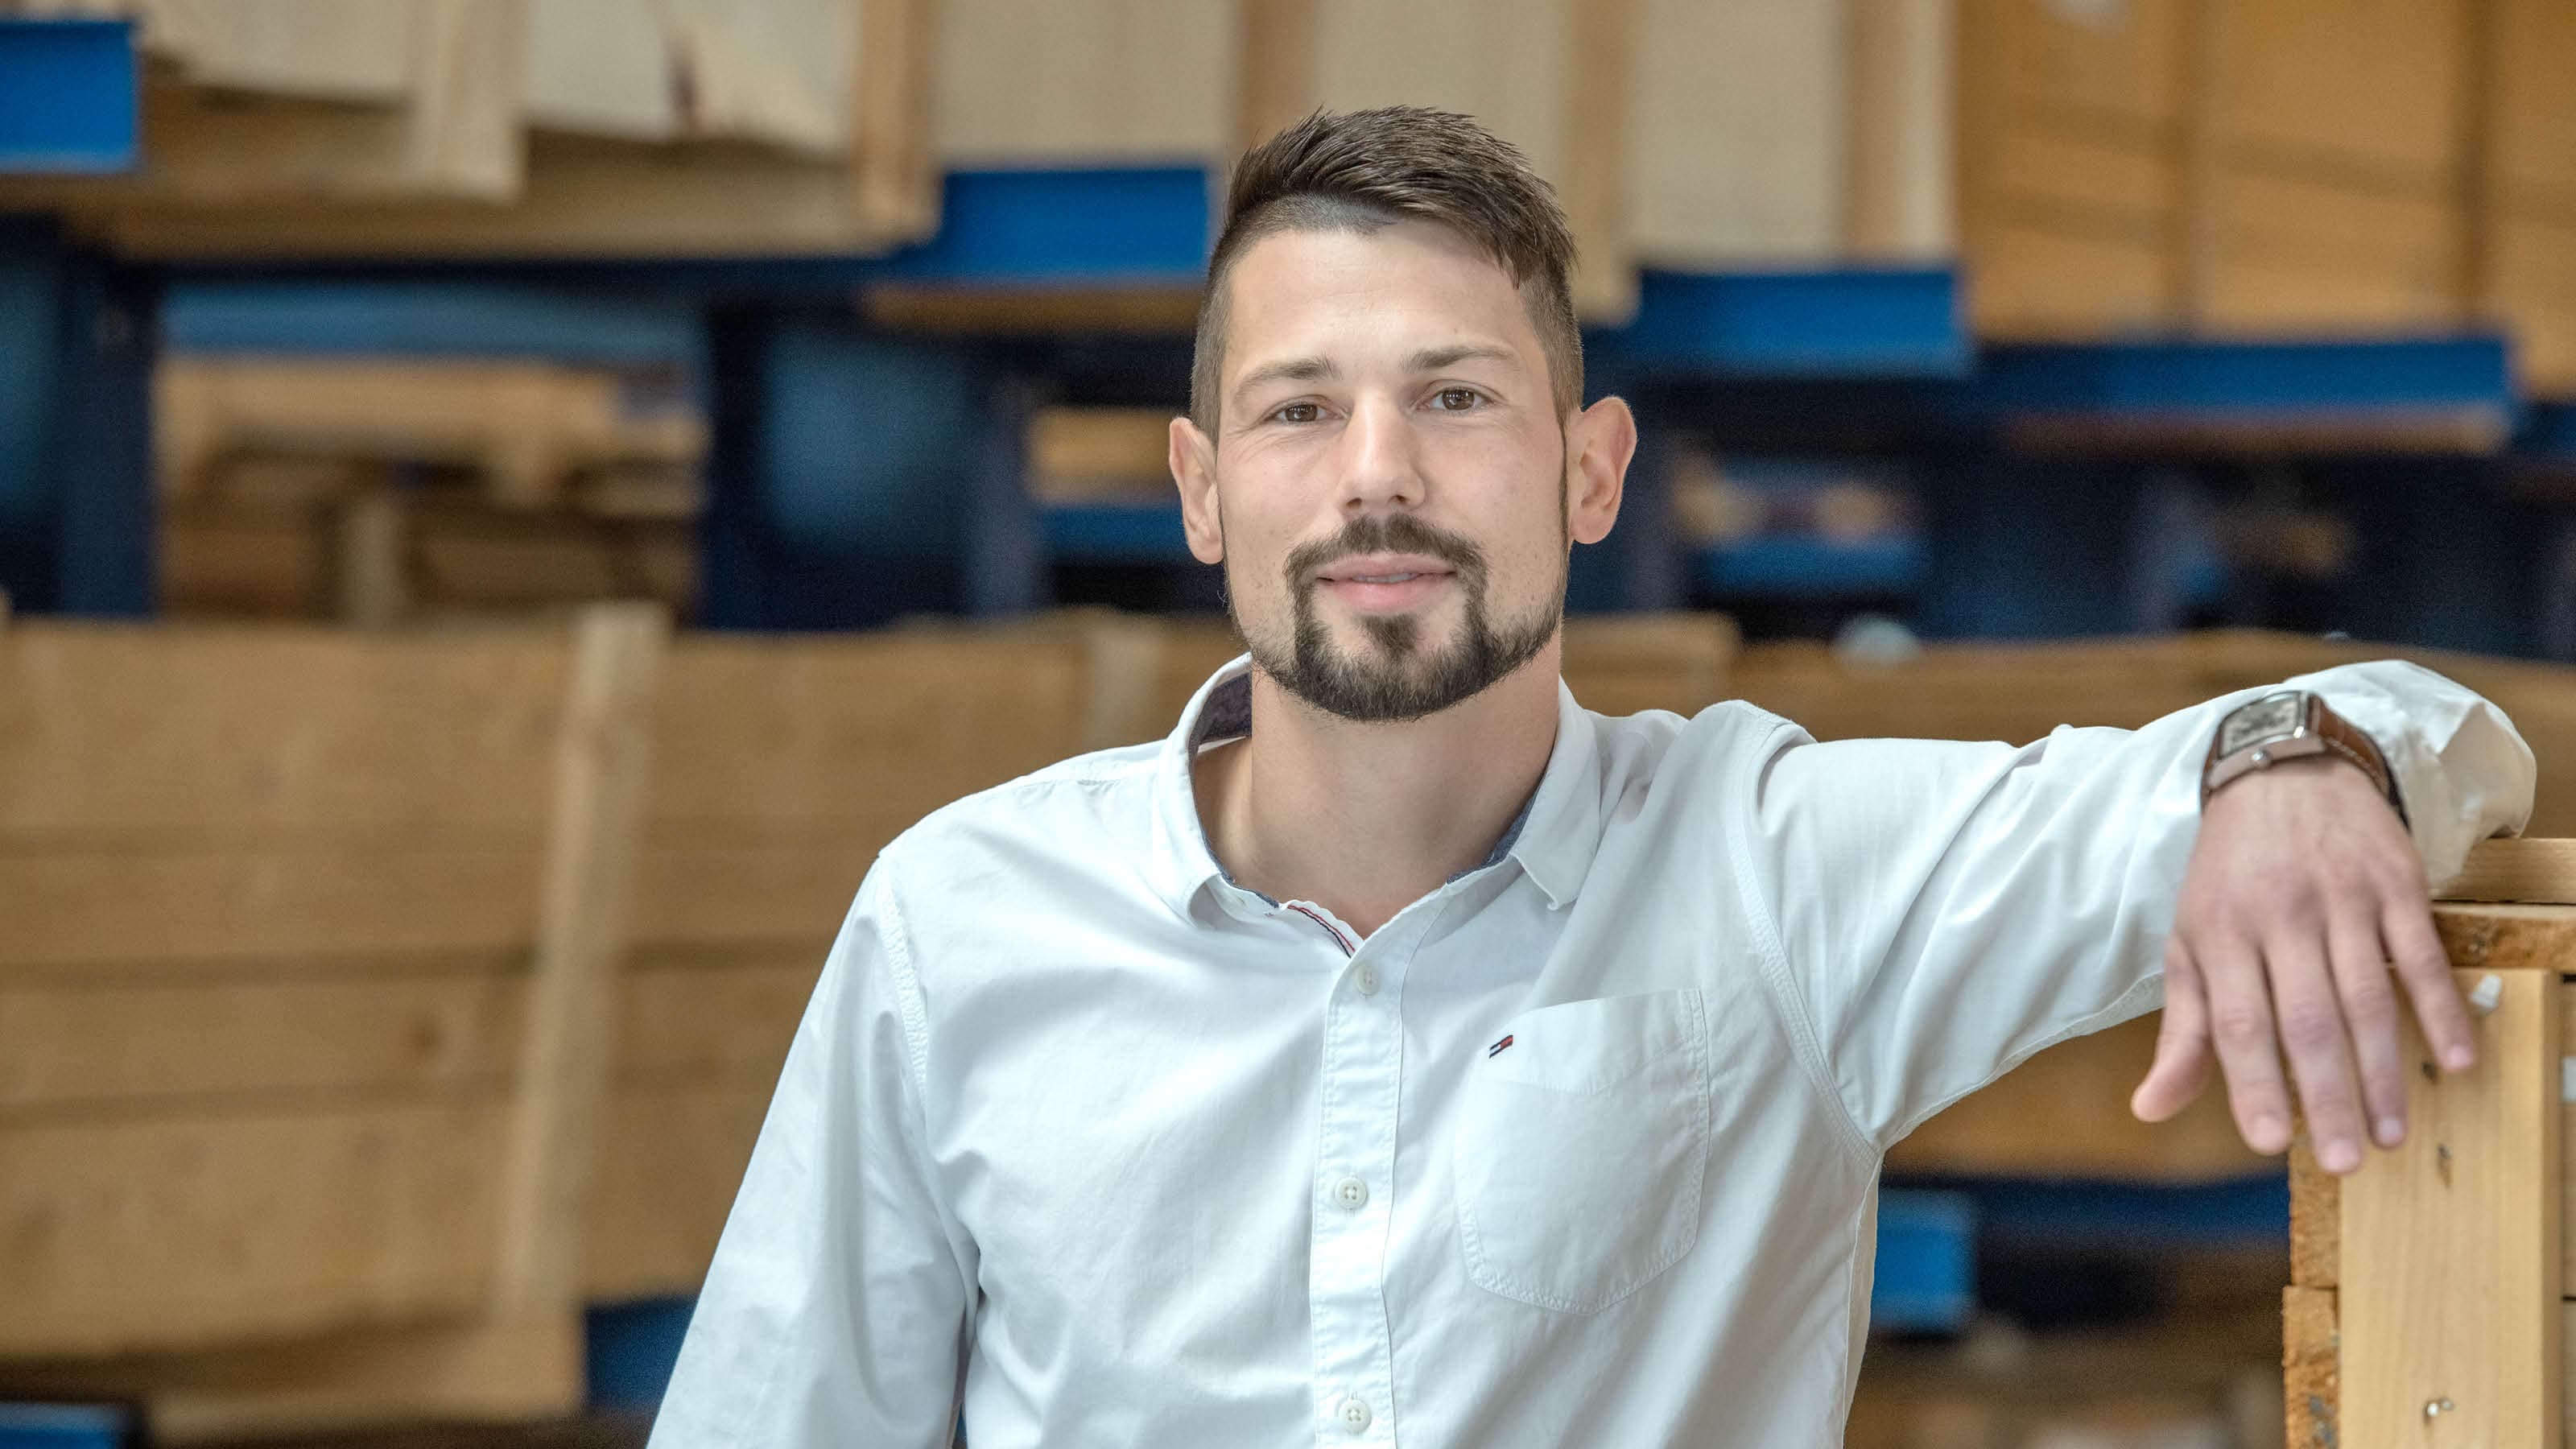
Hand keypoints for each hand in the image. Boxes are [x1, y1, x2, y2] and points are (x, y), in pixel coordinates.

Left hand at [2128, 754, 2470, 1174]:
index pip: (2238, 1022)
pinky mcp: (2393, 881)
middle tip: (2349, 1160)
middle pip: (2307, 1019)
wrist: (2280, 772)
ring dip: (2384, 1070)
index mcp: (2219, 933)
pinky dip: (2440, 1009)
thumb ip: (2183, 1029)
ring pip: (2366, 995)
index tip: (2271, 1142)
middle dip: (2328, 1095)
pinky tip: (2454, 1061)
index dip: (2254, 1084)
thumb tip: (2150, 1108)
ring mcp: (2340, 898)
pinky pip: (2422, 953)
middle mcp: (2278, 916)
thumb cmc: (2228, 875)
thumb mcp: (2189, 941)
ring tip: (2392, 1131)